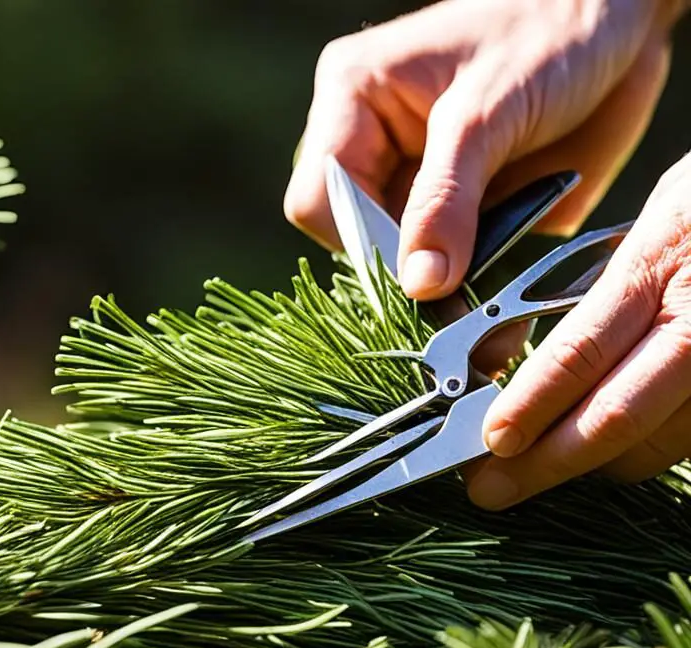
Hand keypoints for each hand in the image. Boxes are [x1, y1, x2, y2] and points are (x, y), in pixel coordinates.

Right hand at [285, 0, 678, 300]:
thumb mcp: (488, 112)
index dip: (361, 242)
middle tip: (454, 315)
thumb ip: (446, 200)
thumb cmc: (550, 29)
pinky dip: (473, 288)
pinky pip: (450, 262)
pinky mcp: (460, 204)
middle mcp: (373, 144)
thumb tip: (418, 285)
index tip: (416, 274)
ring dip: (442, 294)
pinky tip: (501, 307)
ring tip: (486, 324)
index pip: (318, 199)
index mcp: (353, 101)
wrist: (624, 17)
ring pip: (402, 259)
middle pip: (356, 237)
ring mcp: (417, 178)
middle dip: (402, 278)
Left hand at [467, 155, 690, 507]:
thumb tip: (513, 347)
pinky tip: (623, 448)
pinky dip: (657, 449)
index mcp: (661, 262)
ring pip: (665, 443)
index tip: (490, 440)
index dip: (531, 404)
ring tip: (554, 464)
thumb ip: (600, 286)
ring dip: (603, 463)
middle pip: (620, 414)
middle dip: (550, 461)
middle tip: (494, 489)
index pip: (581, 350)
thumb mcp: (658, 219)